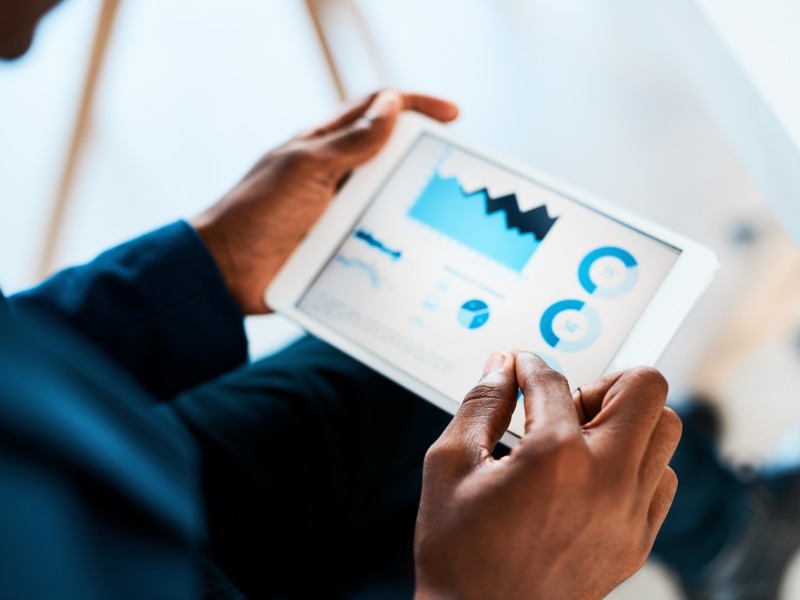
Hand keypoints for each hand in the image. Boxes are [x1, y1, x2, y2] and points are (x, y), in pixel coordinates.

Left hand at [191, 90, 458, 313]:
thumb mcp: (306, 170)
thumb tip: (392, 106)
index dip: (415, 106)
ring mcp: (339, 211)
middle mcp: (336, 174)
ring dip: (415, 201)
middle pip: (390, 155)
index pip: (376, 111)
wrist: (228, 272)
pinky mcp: (340, 244)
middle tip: (459, 169)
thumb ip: (350, 143)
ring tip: (450, 213)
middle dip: (425, 156)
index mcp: (325, 145)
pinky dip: (400, 239)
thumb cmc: (258, 211)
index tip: (453, 116)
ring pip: (388, 198)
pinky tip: (422, 247)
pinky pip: (378, 237)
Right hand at [414, 351, 680, 599]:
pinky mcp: (637, 542)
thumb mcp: (449, 465)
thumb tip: (501, 366)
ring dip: (626, 422)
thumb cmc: (460, 553)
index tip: (519, 367)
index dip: (528, 365)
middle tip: (565, 405)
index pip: (553, 380)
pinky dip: (636, 465)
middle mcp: (606, 480)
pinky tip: (593, 477)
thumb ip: (480, 404)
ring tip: (580, 441)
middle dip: (601, 382)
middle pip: (644, 388)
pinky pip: (662, 481)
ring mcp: (629, 514)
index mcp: (556, 456)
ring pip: (665, 432)